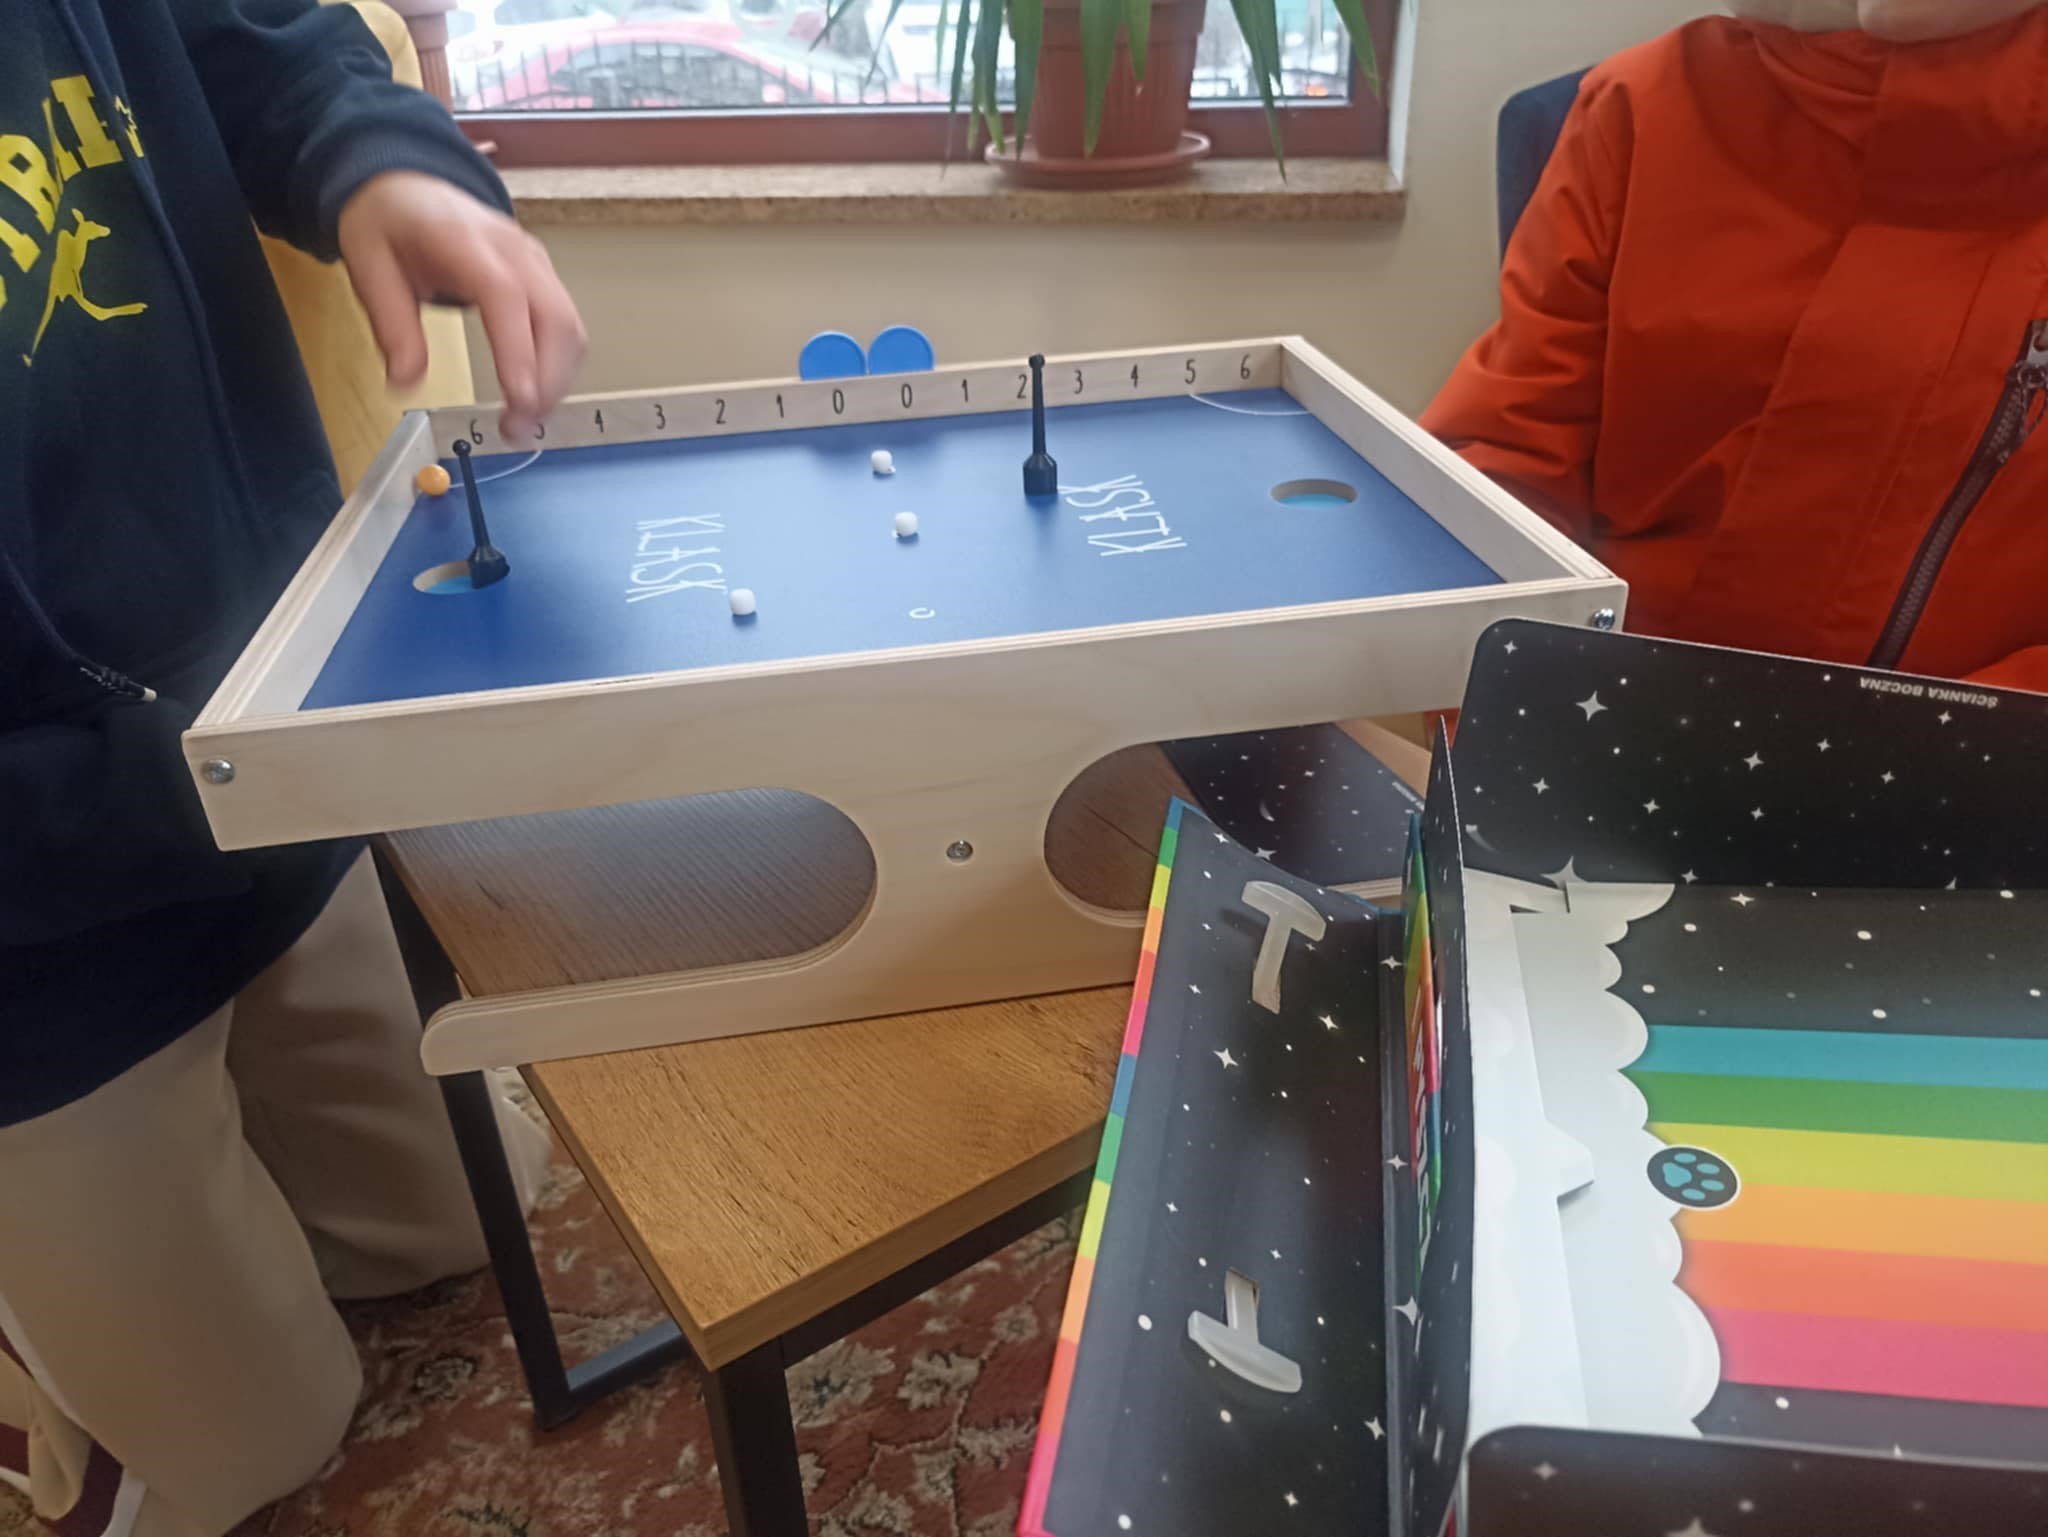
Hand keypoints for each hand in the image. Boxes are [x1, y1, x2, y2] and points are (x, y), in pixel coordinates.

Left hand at [338, 171, 585, 438]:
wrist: (406, 185)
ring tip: (523, 420)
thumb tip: (405, 382)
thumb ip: (392, 326)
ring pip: (570, 328)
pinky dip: (558, 366)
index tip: (519, 401)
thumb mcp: (369, 270)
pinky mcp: (544, 277)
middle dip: (547, 382)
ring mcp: (536, 262)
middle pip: (556, 318)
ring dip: (557, 380)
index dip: (519, 351)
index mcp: (466, 242)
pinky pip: (566, 325)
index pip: (507, 296)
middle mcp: (514, 250)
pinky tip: (534, 393)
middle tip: (516, 429)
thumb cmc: (388, 225)